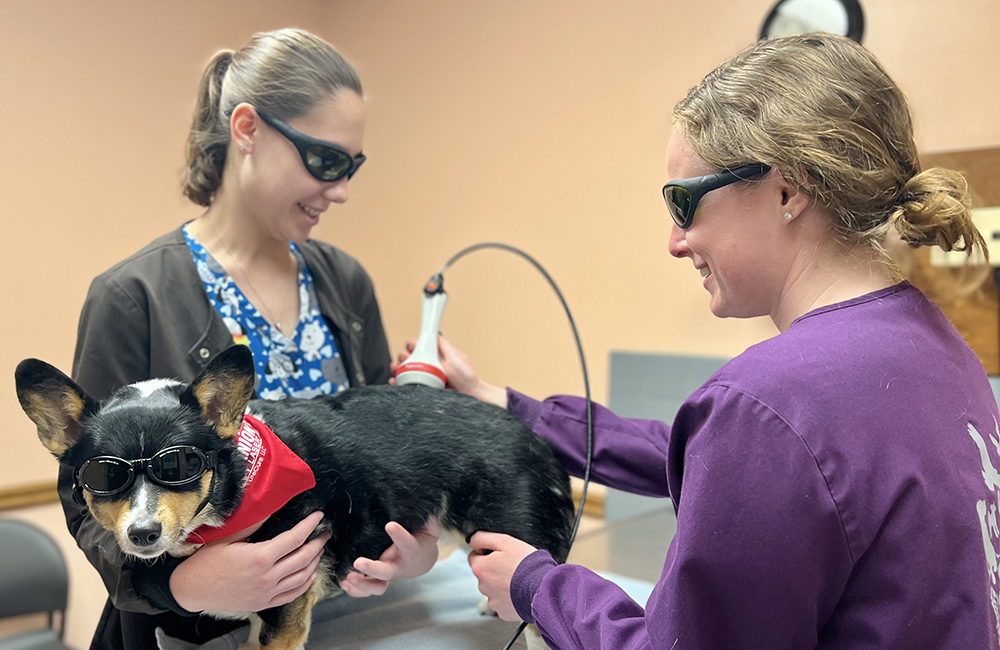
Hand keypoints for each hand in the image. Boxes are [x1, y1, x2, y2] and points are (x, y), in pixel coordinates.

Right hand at [170, 511, 329, 612]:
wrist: (191, 590)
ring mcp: (266, 593)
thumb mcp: (227, 537)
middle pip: (304, 558)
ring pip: (302, 578)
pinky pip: (291, 595)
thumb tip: (270, 506)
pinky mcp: (263, 603)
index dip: (309, 525)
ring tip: (318, 550)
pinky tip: (309, 575)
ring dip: (314, 562)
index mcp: (260, 557)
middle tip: (324, 533)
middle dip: (318, 543)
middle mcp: (267, 577)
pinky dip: (305, 584)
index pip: (295, 538)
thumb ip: (252, 523)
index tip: (318, 516)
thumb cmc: (206, 563)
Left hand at [341, 518, 441, 596]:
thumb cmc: (421, 537)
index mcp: (411, 549)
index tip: (390, 525)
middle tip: (358, 562)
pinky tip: (344, 583)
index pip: (407, 544)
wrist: (421, 560)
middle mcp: (398, 564)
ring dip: (362, 585)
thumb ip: (427, 517)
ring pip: (377, 587)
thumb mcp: (428, 525)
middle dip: (372, 569)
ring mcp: (387, 574)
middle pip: (386, 572)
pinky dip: (356, 591)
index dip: (399, 535)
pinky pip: (367, 591)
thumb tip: (426, 502)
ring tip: (348, 578)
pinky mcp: (377, 579)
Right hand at [390, 335, 506, 407]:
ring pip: (406, 372)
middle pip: (410, 359)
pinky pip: (408, 385)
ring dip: (398, 368)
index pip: (420, 348)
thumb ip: (443, 345)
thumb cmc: (466, 377)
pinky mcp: (424, 389)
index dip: (413, 345)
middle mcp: (430, 367)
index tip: (411, 346)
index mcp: (436, 357)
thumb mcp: (455, 356)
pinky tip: (395, 381)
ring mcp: (426, 379)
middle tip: (403, 358)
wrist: (469, 395)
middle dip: (402, 357)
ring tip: (396, 368)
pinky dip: (399, 383)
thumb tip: (433, 334)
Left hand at [467, 531, 537, 620]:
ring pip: (494, 588)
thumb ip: (484, 538)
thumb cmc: (526, 564)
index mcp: (481, 568)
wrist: (543, 588)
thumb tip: (471, 539)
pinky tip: (520, 591)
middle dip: (495, 569)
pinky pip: (503, 601)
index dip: (487, 552)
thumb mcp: (505, 541)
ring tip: (519, 580)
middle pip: (485, 574)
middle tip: (512, 566)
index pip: (474, 556)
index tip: (500, 554)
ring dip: (502, 584)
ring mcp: (493, 601)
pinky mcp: (503, 612)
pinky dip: (509, 597)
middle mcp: (483, 587)